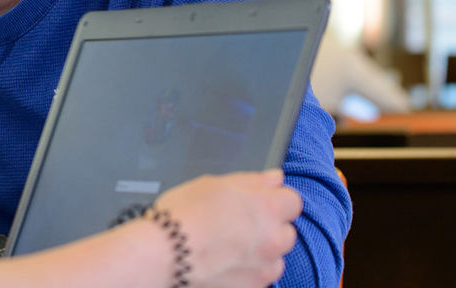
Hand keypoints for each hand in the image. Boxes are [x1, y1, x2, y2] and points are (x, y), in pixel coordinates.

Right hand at [155, 169, 301, 287]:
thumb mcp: (214, 184)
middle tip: (237, 225)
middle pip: (286, 232)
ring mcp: (263, 269)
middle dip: (269, 228)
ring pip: (274, 259)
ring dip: (261, 254)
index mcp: (267, 208)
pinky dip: (247, 273)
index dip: (273, 200)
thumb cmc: (183, 216)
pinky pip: (259, 279)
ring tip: (228, 248)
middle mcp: (273, 240)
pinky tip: (223, 265)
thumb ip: (252, 181)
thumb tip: (274, 178)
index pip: (293, 201)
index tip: (258, 202)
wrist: (162, 254)